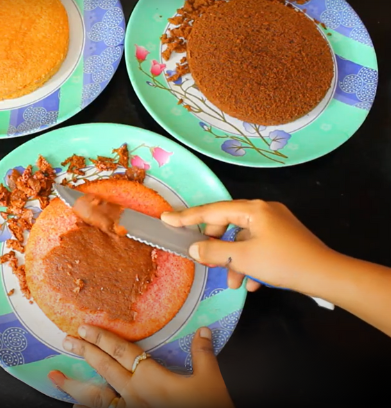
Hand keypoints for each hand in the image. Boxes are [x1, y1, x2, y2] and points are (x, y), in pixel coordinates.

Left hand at [48, 325, 233, 407]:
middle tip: (66, 340)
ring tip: (55, 377)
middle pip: (104, 368)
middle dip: (84, 352)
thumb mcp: (210, 380)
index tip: (84, 327)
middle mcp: (135, 394)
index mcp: (151, 379)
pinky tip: (76, 405)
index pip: (121, 352)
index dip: (102, 338)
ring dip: (74, 385)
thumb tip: (204, 331)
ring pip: (96, 396)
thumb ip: (203, 354)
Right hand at [161, 200, 335, 293]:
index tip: (167, 219)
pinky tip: (253, 282)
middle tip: (207, 261)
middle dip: (217, 245)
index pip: (212, 210)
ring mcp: (276, 222)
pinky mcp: (284, 236)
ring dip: (234, 259)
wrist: (326, 275)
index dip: (187, 217)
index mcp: (253, 209)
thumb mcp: (243, 259)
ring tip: (233, 282)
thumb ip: (214, 252)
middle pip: (228, 223)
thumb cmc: (283, 263)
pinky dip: (251, 261)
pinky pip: (258, 245)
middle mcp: (264, 210)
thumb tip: (195, 249)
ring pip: (243, 238)